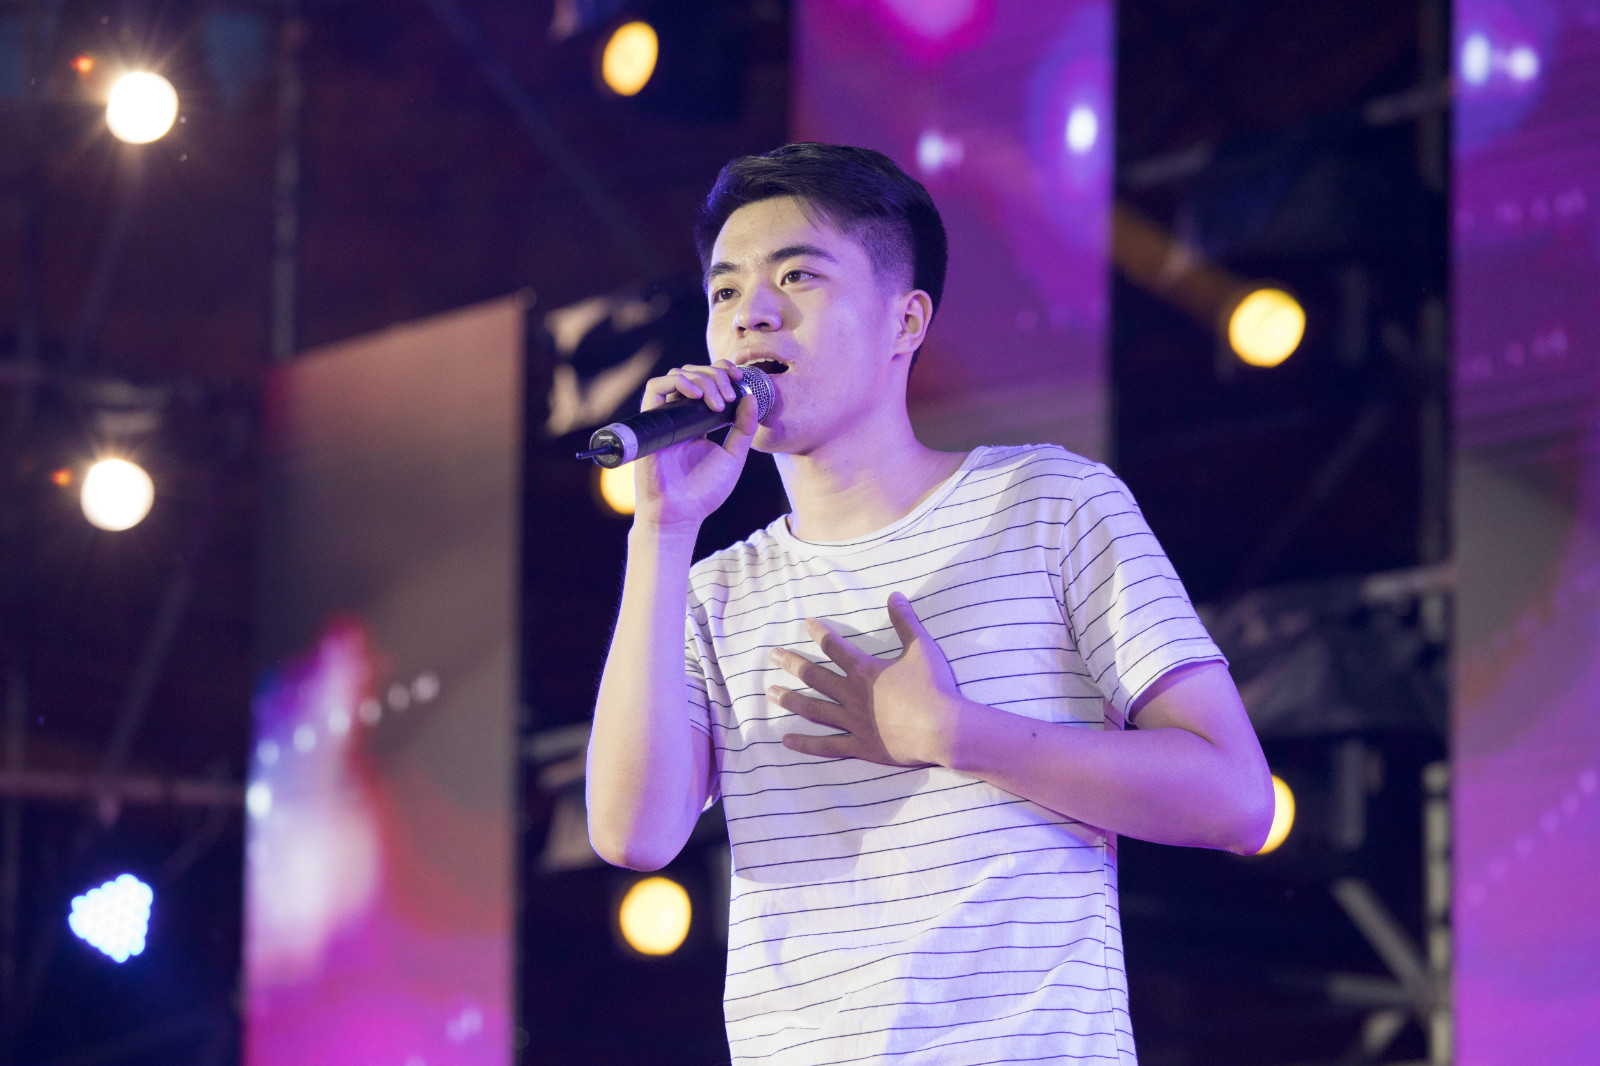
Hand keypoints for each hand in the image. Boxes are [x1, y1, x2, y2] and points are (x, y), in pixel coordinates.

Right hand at [632, 360, 756, 531]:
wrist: (680, 513)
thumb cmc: (704, 491)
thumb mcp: (733, 456)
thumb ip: (743, 428)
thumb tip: (750, 397)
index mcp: (700, 420)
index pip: (708, 381)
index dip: (722, 371)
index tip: (739, 377)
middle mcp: (681, 414)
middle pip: (695, 373)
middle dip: (716, 375)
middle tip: (730, 395)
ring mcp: (665, 416)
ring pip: (678, 375)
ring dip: (702, 379)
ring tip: (717, 401)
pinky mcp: (651, 421)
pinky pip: (656, 387)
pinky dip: (677, 382)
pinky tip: (697, 396)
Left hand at [769, 593, 965, 766]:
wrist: (943, 729)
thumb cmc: (934, 687)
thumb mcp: (921, 648)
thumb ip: (905, 621)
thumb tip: (894, 595)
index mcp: (864, 670)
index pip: (834, 647)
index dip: (818, 633)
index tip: (805, 623)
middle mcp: (852, 695)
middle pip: (814, 676)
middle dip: (792, 663)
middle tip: (772, 656)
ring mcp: (853, 722)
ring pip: (814, 709)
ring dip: (790, 700)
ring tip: (769, 694)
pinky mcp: (860, 746)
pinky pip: (828, 745)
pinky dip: (806, 744)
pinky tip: (787, 741)